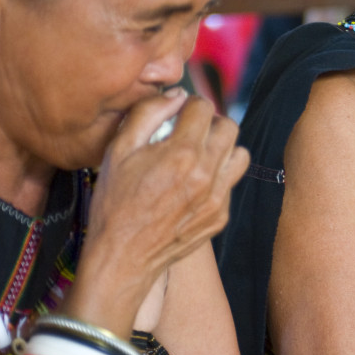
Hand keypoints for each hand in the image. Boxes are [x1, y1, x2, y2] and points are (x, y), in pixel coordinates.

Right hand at [65, 89, 248, 333]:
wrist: (121, 258)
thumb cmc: (114, 203)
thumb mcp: (118, 150)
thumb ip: (148, 114)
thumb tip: (177, 96)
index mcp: (183, 153)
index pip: (204, 107)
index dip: (189, 105)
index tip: (178, 114)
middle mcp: (207, 173)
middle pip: (230, 127)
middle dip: (210, 123)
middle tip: (189, 132)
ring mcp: (218, 197)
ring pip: (240, 155)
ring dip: (222, 149)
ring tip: (198, 156)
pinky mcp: (221, 216)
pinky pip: (230, 184)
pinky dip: (217, 178)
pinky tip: (192, 185)